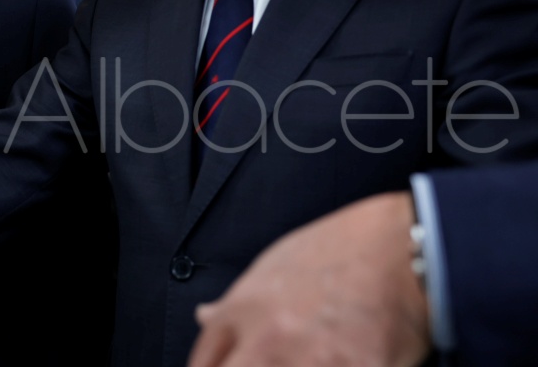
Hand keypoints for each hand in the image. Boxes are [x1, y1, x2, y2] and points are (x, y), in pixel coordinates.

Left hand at [187, 192, 431, 366]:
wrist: (402, 250)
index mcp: (243, 311)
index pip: (202, 363)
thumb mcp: (273, 267)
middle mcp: (267, 340)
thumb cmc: (338, 253)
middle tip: (269, 365)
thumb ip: (236, 303)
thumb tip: (203, 316)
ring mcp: (310, 361)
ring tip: (310, 361)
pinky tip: (342, 363)